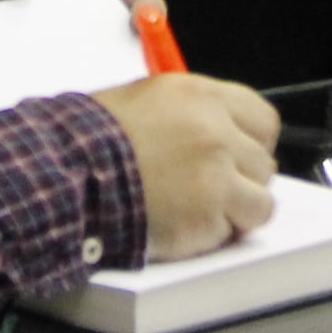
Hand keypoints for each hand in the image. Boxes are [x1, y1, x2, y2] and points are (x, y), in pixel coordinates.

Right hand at [91, 73, 280, 259]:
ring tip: (199, 211)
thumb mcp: (147, 101)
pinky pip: (235, 231)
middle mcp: (216, 131)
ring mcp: (217, 174)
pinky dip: (216, 235)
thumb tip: (219, 131)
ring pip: (260, 200)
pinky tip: (186, 226)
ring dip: (236, 211)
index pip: (263, 121)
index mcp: (202, 97)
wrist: (68, 173)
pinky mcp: (208, 215)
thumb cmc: (93, 140)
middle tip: (211, 189)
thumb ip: (191, 113)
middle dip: (243, 180)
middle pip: (263, 163)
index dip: (252, 144)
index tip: (241, 157)